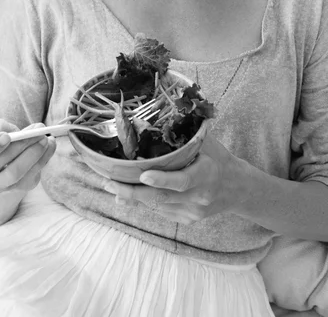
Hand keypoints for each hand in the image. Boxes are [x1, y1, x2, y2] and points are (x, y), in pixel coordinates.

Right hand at [0, 119, 56, 194]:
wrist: (3, 154)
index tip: (6, 135)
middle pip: (2, 165)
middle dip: (22, 145)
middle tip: (37, 130)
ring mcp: (1, 187)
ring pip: (18, 173)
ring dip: (34, 153)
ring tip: (44, 137)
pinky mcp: (19, 187)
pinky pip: (32, 176)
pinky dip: (44, 158)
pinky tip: (50, 144)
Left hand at [103, 134, 243, 224]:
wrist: (237, 188)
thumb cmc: (217, 158)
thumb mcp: (206, 143)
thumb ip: (183, 137)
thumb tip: (153, 125)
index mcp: (207, 175)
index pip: (183, 180)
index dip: (162, 179)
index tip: (143, 175)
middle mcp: (199, 197)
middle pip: (162, 197)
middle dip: (132, 191)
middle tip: (109, 182)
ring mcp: (193, 212)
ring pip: (157, 205)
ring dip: (131, 196)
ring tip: (109, 185)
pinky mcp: (187, 219)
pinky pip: (160, 210)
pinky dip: (143, 201)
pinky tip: (126, 193)